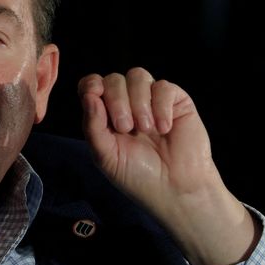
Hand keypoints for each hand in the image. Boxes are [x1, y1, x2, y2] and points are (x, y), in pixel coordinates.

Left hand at [78, 68, 259, 264]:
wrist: (175, 189)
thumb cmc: (138, 176)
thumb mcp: (106, 156)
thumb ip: (93, 126)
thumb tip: (89, 95)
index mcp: (105, 115)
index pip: (92, 85)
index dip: (91, 85)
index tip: (94, 96)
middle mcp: (127, 104)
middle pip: (113, 79)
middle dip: (117, 100)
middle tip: (126, 128)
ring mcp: (151, 100)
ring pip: (137, 76)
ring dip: (138, 102)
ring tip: (146, 129)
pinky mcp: (175, 101)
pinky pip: (163, 86)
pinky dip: (161, 106)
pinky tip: (164, 128)